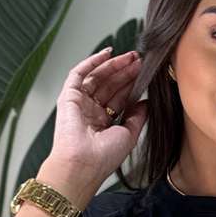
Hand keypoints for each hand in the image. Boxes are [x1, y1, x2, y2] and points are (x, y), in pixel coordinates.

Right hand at [48, 47, 148, 184]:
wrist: (84, 163)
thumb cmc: (104, 157)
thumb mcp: (129, 134)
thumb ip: (138, 116)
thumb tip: (147, 102)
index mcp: (104, 123)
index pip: (120, 98)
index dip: (133, 85)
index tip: (146, 75)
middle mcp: (91, 112)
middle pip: (110, 85)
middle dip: (125, 72)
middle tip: (140, 61)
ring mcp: (80, 103)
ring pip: (98, 77)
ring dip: (114, 66)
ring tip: (131, 58)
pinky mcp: (68, 96)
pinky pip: (79, 73)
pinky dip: (92, 61)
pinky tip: (107, 53)